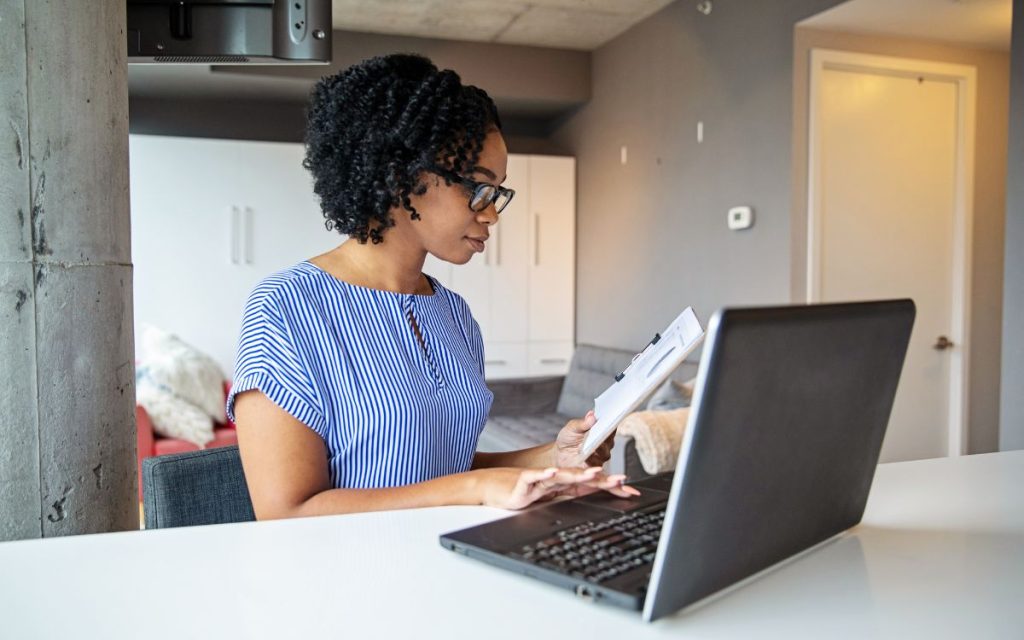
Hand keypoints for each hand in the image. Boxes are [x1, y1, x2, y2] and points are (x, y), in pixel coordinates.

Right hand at [475, 466, 638, 510]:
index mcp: (564, 483)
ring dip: (578, 474)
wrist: (493, 487)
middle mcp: (556, 478)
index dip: (611, 486)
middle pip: (582, 478)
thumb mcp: (550, 497)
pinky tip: (554, 472)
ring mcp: (541, 478)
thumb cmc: (522, 492)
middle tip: (622, 480)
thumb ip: (571, 495)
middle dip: (603, 480)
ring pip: (562, 475)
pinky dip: (545, 474)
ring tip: (594, 473)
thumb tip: (593, 497)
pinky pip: (536, 477)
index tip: (631, 491)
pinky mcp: (525, 480)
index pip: (592, 484)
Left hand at [554, 410, 614, 468]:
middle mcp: (605, 442)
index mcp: (601, 429)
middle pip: (609, 439)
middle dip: (604, 435)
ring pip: (605, 452)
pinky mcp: (596, 465)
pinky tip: (585, 456)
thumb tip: (591, 416)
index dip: (610, 422)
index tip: (608, 419)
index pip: (611, 425)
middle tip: (599, 432)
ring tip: (589, 445)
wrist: (559, 454)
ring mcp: (601, 455)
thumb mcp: (572, 427)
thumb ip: (582, 423)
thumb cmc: (569, 438)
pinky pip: (597, 463)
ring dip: (597, 448)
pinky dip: (591, 459)